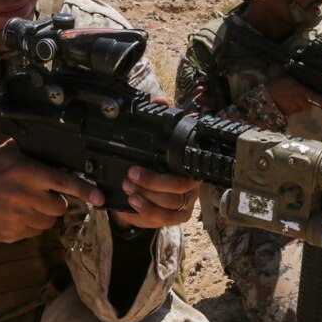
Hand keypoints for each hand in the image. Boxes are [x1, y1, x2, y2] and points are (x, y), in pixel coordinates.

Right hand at [0, 139, 102, 242]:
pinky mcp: (12, 234)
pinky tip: (15, 215)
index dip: (85, 190)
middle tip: (41, 196)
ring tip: (26, 205)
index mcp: (27, 173)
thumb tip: (52, 143)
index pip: (64, 182)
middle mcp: (25, 196)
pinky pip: (33, 233)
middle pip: (60, 206)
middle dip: (55, 202)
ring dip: (43, 215)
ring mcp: (18, 217)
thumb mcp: (5, 154)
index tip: (100, 198)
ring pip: (48, 222)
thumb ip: (29, 151)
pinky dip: (29, 226)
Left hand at [108, 94, 198, 228]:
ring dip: (147, 198)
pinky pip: (165, 220)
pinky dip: (147, 213)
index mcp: (189, 164)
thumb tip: (160, 100)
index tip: (143, 164)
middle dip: (152, 182)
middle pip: (180, 187)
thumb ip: (156, 118)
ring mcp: (186, 203)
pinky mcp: (176, 218)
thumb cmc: (152, 162)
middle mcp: (192, 185)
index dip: (170, 168)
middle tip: (130, 176)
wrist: (142, 188)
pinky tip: (132, 204)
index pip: (188, 166)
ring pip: (171, 205)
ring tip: (128, 189)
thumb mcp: (153, 140)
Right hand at [264, 76, 321, 115]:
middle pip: (308, 107)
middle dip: (306, 105)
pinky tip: (285, 105)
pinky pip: (292, 113)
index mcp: (300, 90)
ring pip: (299, 110)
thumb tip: (302, 81)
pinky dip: (290, 111)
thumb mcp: (288, 78)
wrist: (265, 94)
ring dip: (297, 108)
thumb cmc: (276, 84)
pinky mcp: (287, 114)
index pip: (314, 96)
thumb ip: (297, 82)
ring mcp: (293, 108)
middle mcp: (298, 100)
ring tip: (289, 102)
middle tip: (301, 101)